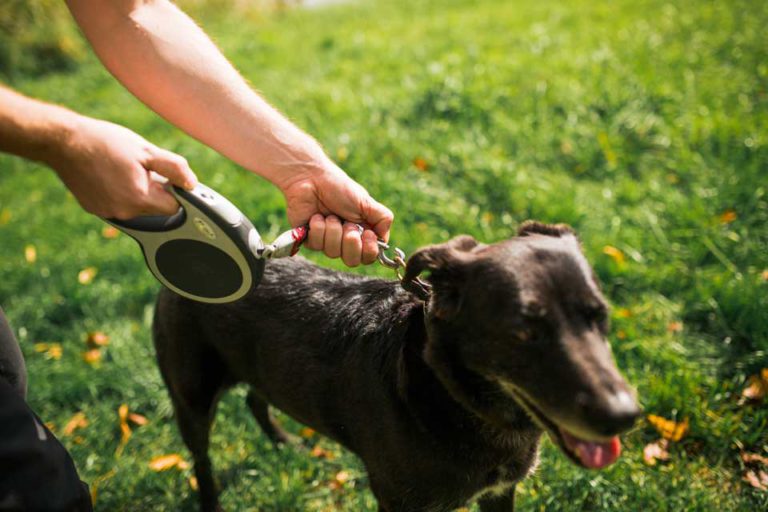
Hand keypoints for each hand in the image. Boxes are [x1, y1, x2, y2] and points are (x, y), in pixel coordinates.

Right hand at [50, 116, 196, 218]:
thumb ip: (174, 168)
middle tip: (142, 167)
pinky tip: (109, 174)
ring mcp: (108, 213)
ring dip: (137, 191)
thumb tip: (191, 184)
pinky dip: (119, 193)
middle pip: (156, 208)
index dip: (176, 192)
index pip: (174, 207)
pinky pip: (118, 204)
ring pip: (136, 207)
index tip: (169, 179)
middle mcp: (124, 212)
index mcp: (140, 198)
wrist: (63, 142)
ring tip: (122, 168)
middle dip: (155, 190)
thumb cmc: (105, 142)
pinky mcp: (95, 209)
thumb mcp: (145, 150)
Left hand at [280, 164, 392, 266]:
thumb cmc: (338, 187)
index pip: (369, 256)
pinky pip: (317, 245)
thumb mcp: (366, 202)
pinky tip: (316, 216)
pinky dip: (319, 228)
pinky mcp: (310, 240)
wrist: (311, 178)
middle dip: (350, 241)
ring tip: (329, 215)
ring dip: (333, 230)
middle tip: (347, 224)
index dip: (369, 250)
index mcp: (361, 232)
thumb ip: (383, 219)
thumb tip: (384, 239)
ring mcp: (327, 241)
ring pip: (333, 253)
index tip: (367, 234)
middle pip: (352, 261)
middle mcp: (344, 240)